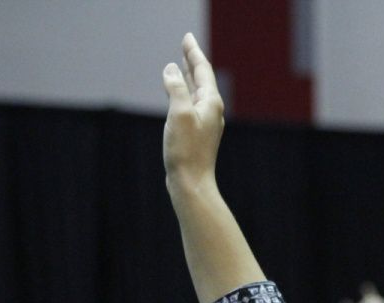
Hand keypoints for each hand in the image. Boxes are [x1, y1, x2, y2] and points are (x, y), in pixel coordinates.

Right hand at [161, 34, 224, 190]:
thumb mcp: (178, 114)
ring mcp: (205, 123)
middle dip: (192, 61)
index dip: (193, 52)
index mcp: (210, 103)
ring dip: (188, 77)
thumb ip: (176, 89)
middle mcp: (211, 111)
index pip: (202, 70)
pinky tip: (178, 96)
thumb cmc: (186, 151)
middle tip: (185, 45)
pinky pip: (191, 106)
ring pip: (196, 92)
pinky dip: (184, 94)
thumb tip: (171, 70)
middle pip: (201, 79)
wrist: (191, 184)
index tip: (187, 38)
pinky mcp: (197, 135)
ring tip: (181, 64)